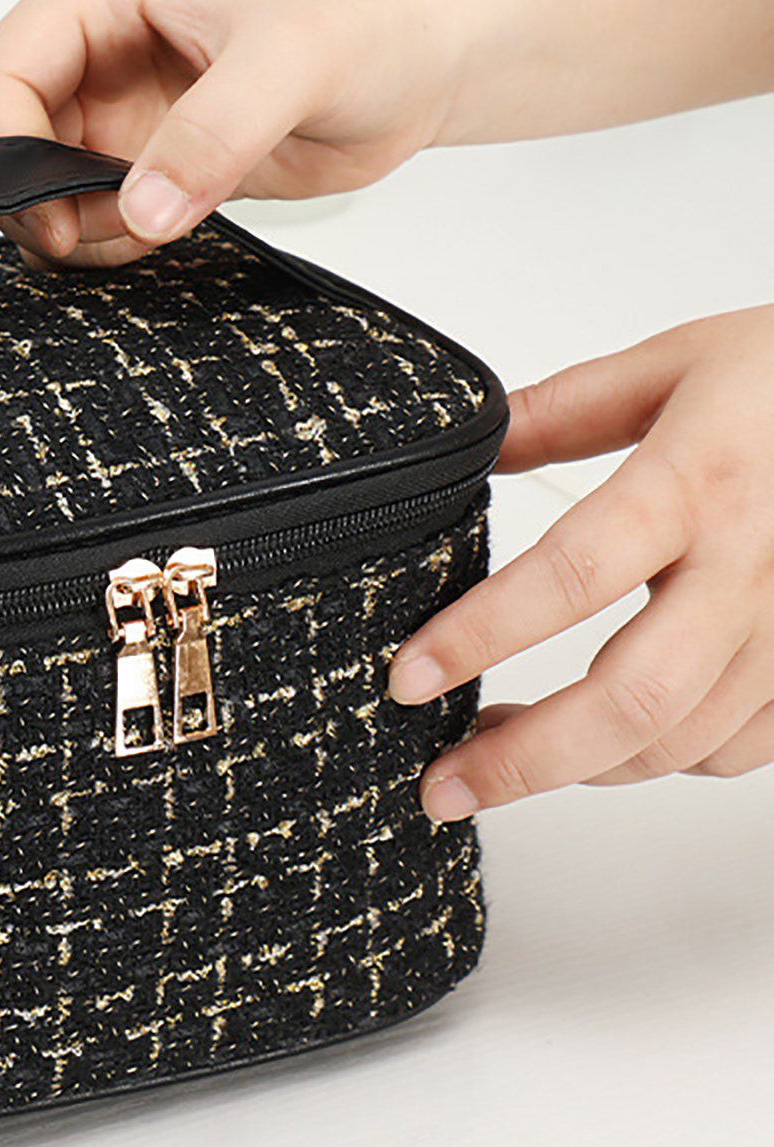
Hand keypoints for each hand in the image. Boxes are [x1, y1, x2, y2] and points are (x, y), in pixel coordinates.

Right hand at [0, 0, 463, 265]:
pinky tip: (164, 231)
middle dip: (40, 201)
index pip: (2, 73)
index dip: (5, 150)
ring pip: (44, 189)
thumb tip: (141, 209)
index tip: (50, 215)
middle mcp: (100, 51)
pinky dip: (109, 244)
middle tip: (97, 236)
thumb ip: (213, 135)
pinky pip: (92, 217)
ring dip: (79, 230)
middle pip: (9, 141)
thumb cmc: (372, 19)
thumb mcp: (292, 64)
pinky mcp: (152, 162)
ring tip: (152, 226)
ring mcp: (123, 112)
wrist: (428, 60)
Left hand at [388, 304, 773, 820]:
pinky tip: (603, 743)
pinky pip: (737, 750)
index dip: (479, 637)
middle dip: (523, 759)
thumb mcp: (679, 364)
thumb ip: (566, 408)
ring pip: (681, 740)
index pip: (573, 573)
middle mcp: (754, 567)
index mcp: (699, 481)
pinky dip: (656, 761)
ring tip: (494, 757)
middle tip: (440, 783)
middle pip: (632, 697)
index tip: (407, 679)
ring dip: (575, 766)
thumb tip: (476, 438)